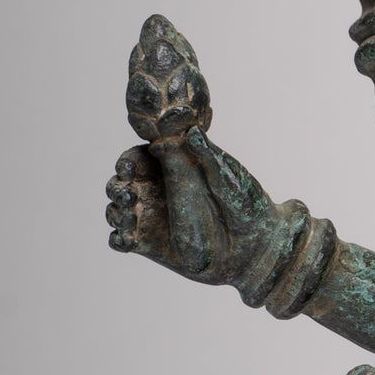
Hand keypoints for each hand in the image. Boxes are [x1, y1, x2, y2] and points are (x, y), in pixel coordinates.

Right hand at [107, 17, 297, 288]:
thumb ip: (203, 150)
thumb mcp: (227, 175)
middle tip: (128, 181)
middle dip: (120, 175)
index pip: (144, 140)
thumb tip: (187, 124)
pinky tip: (126, 237)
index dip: (133, 143)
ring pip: (117, 202)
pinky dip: (118, 235)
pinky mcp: (149, 243)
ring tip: (128, 208)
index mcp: (178, 159)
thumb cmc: (250, 205)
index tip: (133, 150)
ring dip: (115, 204)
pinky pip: (120, 237)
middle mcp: (160, 183)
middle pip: (123, 171)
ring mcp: (152, 212)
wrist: (259, 251)